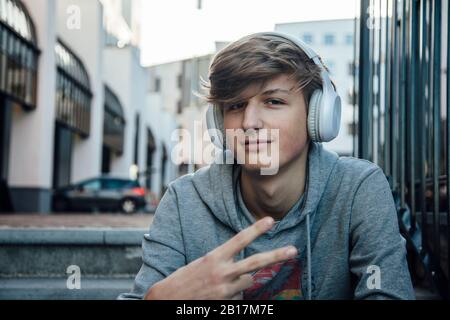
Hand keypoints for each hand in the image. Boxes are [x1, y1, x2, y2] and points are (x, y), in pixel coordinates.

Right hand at [144, 216, 297, 299]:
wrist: (167, 300)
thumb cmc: (184, 280)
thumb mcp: (202, 264)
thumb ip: (224, 264)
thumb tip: (246, 274)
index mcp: (214, 258)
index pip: (239, 240)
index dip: (256, 229)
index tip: (270, 220)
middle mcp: (222, 273)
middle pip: (255, 263)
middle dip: (276, 256)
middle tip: (293, 250)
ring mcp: (225, 290)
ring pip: (247, 282)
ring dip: (240, 282)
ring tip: (219, 284)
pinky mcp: (226, 303)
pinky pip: (240, 296)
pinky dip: (233, 294)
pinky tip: (217, 295)